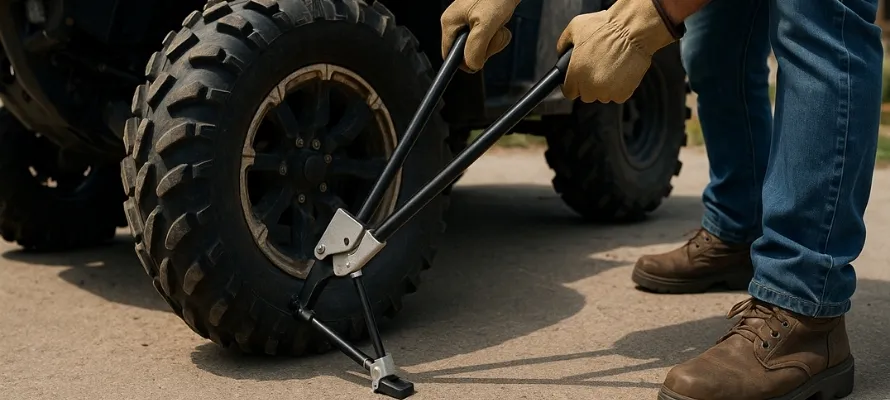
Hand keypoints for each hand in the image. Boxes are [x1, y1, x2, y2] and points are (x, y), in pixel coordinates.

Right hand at [441, 0, 520, 72]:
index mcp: (450, 22)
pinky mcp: (482, 20)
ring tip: (498, 25)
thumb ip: (476, 47)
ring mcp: (470, 22)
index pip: (449, 56)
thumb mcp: (485, 23)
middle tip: (493, 33)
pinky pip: (489, 38)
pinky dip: (498, 34)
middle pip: (467, 52)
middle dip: (485, 48)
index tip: (479, 57)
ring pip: (481, 47)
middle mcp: (457, 22)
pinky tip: (501, 23)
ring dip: (494, 41)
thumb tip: (472, 65)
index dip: (465, 61)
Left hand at [557, 0, 676, 102]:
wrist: (633, 30)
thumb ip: (563, 44)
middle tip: (597, 66)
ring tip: (610, 66)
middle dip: (589, 84)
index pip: (569, 92)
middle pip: (586, 95)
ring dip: (604, 85)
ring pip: (602, 95)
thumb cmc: (607, 27)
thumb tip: (561, 53)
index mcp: (575, 73)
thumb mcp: (574, 28)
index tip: (578, 78)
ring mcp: (607, 91)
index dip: (573, 84)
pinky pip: (617, 95)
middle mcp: (590, 85)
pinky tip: (620, 71)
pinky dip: (619, 87)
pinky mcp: (623, 93)